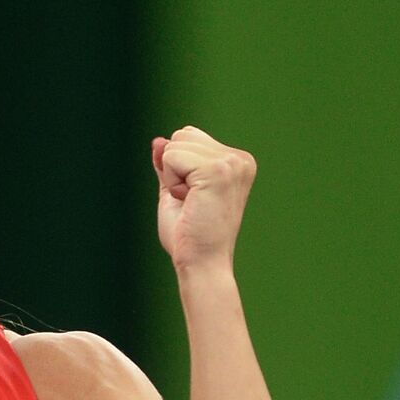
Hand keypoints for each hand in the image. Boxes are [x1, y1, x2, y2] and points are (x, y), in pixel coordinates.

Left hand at [150, 125, 255, 271]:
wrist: (201, 264)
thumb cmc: (189, 236)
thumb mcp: (175, 191)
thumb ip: (169, 165)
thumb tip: (158, 140)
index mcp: (238, 163)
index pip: (190, 136)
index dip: (178, 168)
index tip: (194, 199)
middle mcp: (241, 159)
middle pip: (183, 135)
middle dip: (174, 169)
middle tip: (191, 203)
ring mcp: (232, 163)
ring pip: (175, 145)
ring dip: (172, 177)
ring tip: (192, 204)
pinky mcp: (218, 170)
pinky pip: (171, 156)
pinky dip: (171, 182)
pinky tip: (189, 203)